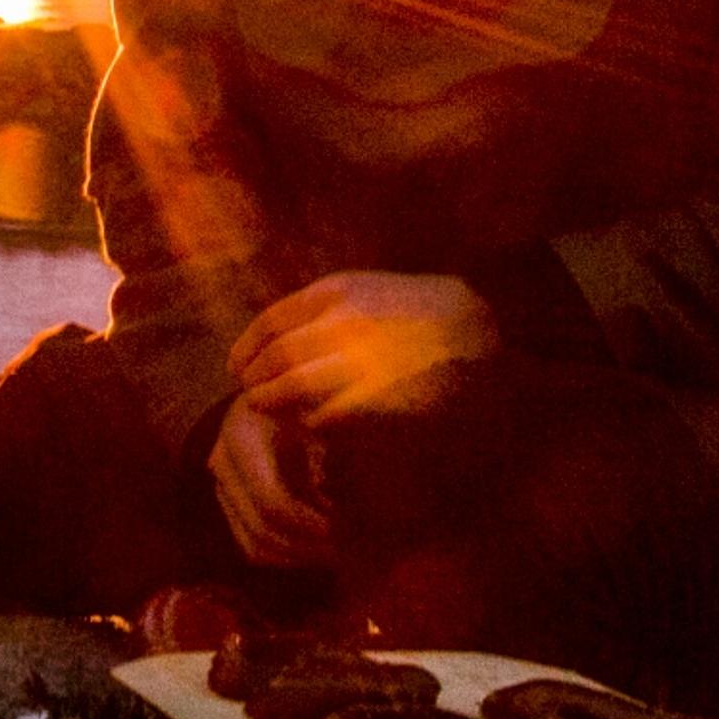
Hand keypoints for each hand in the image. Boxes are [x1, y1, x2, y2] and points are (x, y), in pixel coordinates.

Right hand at [207, 395, 333, 568]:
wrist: (270, 387)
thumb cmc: (303, 395)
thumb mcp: (317, 409)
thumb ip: (328, 447)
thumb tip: (336, 489)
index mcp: (243, 440)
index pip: (271, 503)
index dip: (308, 524)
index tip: (342, 529)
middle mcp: (223, 464)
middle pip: (261, 530)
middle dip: (307, 547)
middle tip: (346, 550)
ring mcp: (221, 485)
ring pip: (254, 544)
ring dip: (296, 556)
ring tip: (334, 554)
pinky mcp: (227, 501)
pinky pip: (249, 545)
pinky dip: (282, 556)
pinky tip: (312, 551)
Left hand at [229, 270, 493, 426]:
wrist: (482, 332)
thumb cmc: (422, 313)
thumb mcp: (369, 291)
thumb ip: (323, 311)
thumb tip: (273, 342)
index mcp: (337, 293)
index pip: (270, 325)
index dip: (246, 349)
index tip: (236, 367)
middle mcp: (344, 323)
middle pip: (275, 359)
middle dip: (255, 381)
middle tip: (250, 396)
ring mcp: (362, 361)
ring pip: (293, 389)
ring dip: (274, 404)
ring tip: (269, 412)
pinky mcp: (380, 398)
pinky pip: (326, 416)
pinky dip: (310, 424)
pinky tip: (310, 426)